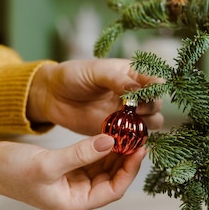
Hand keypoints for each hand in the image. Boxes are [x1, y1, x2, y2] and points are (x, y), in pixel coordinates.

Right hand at [0, 134, 144, 209]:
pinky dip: (104, 148)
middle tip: (139, 137)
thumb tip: (111, 141)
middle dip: (126, 159)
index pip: (113, 190)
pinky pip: (94, 160)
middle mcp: (79, 196)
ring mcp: (75, 184)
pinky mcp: (71, 171)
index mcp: (76, 204)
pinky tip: (113, 134)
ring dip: (117, 152)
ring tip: (129, 133)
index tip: (139, 150)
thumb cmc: (14, 171)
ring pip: (105, 168)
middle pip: (113, 178)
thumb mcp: (50, 162)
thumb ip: (82, 153)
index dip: (129, 170)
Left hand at [27, 59, 163, 134]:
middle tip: (130, 109)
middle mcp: (135, 95)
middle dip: (148, 108)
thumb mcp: (95, 71)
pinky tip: (122, 135)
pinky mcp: (118, 130)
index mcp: (133, 75)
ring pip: (152, 122)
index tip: (142, 94)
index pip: (156, 83)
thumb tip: (137, 90)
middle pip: (157, 105)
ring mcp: (128, 113)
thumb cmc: (72, 76)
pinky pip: (135, 137)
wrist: (52, 96)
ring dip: (144, 124)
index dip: (155, 90)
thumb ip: (117, 80)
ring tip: (126, 123)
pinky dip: (133, 138)